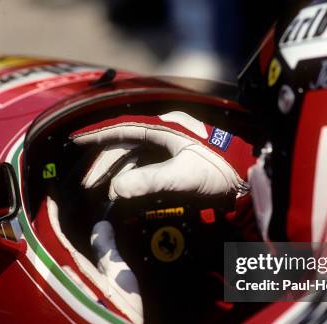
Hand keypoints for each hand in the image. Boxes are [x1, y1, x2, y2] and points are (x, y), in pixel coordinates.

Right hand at [72, 111, 252, 199]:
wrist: (250, 175)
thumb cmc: (221, 168)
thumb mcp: (185, 174)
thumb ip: (151, 180)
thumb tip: (117, 189)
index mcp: (165, 127)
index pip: (122, 128)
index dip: (97, 135)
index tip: (75, 140)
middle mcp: (165, 132)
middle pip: (125, 146)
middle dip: (104, 165)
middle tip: (87, 186)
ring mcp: (171, 147)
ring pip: (135, 158)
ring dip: (118, 174)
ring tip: (102, 194)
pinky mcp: (177, 161)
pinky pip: (147, 167)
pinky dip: (134, 180)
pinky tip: (125, 193)